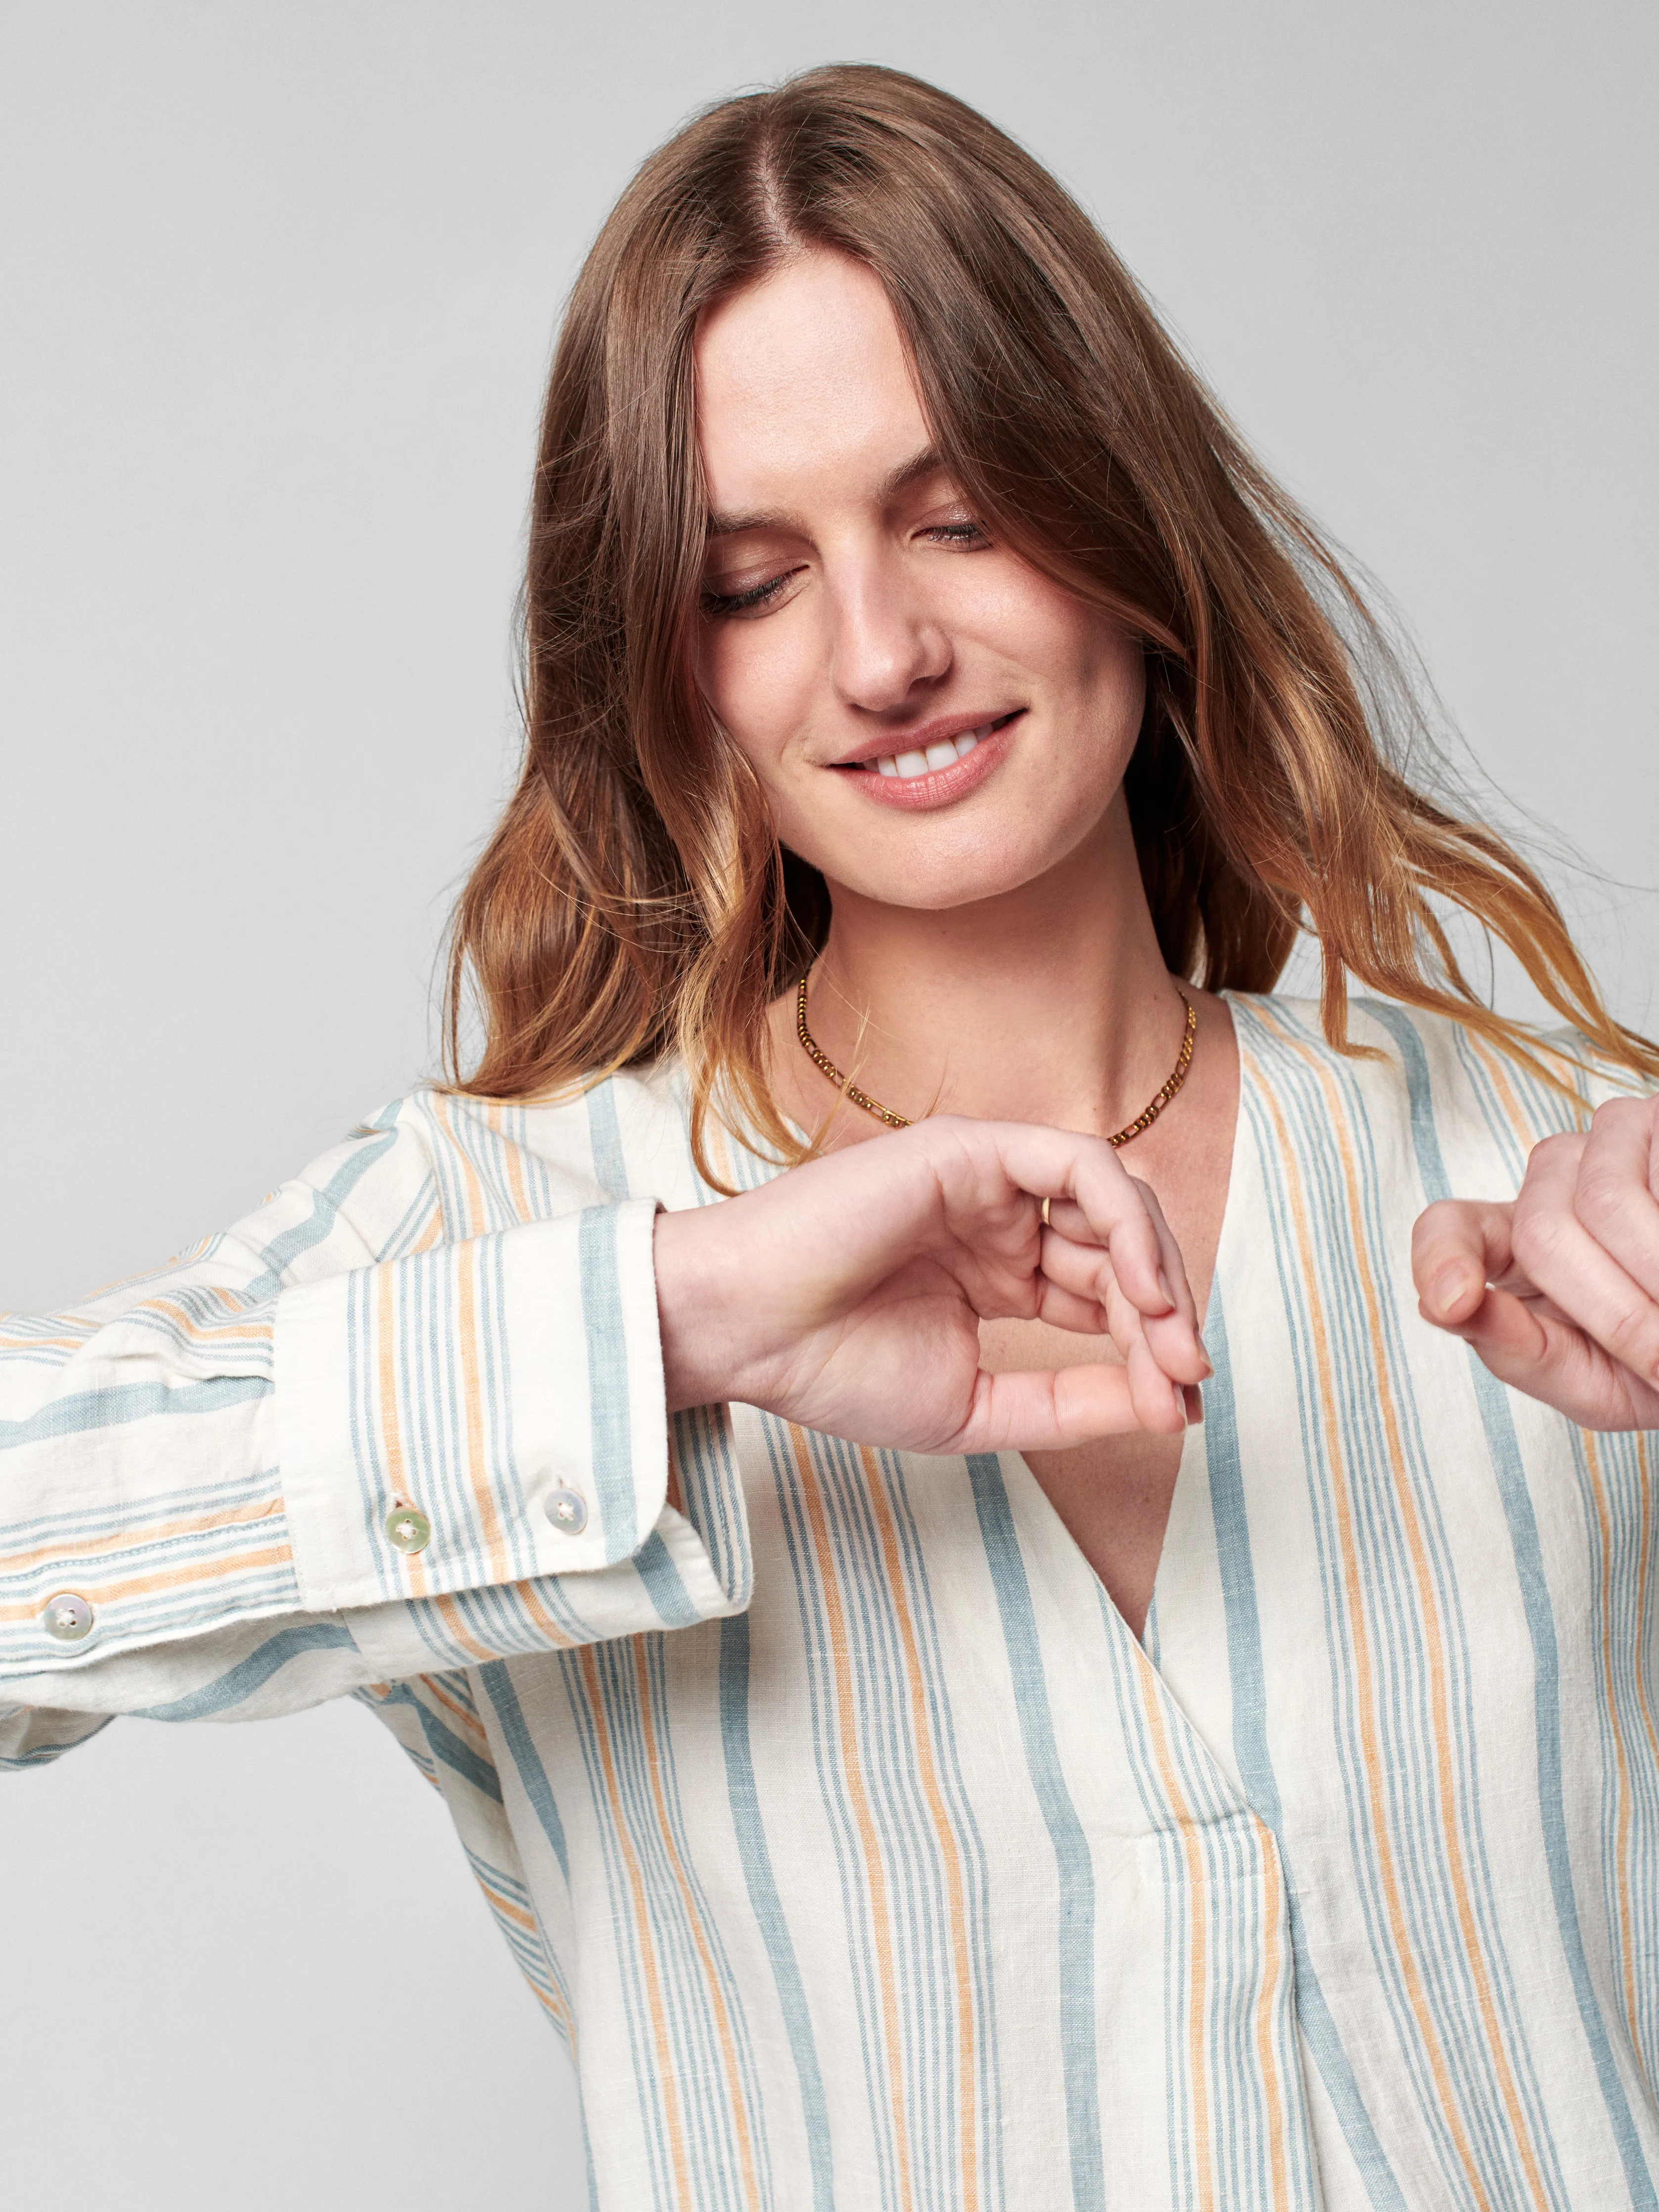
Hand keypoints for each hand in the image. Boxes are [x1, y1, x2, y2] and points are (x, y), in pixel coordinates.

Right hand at [653, 1115, 1210, 1453]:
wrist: (745, 1333)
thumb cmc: (831, 1369)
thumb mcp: (976, 1407)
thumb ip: (1069, 1403)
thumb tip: (1170, 1407)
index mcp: (998, 1275)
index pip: (1104, 1299)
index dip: (1150, 1350)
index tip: (1176, 1411)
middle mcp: (1002, 1220)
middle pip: (1122, 1252)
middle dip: (1167, 1317)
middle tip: (1185, 1380)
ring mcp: (990, 1180)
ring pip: (1115, 1204)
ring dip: (1159, 1271)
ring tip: (1170, 1342)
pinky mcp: (975, 1148)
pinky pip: (1082, 1166)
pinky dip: (1126, 1222)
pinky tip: (1142, 1289)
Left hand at [1413, 1095, 1658, 1429]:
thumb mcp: (1593, 1379)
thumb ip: (1518, 1351)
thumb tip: (1438, 1306)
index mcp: (1517, 1243)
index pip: (1449, 1227)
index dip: (1442, 1258)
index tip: (1451, 1301)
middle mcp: (1554, 1178)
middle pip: (1539, 1230)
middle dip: (1612, 1311)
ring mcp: (1613, 1138)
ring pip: (1601, 1198)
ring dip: (1654, 1276)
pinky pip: (1655, 1173)